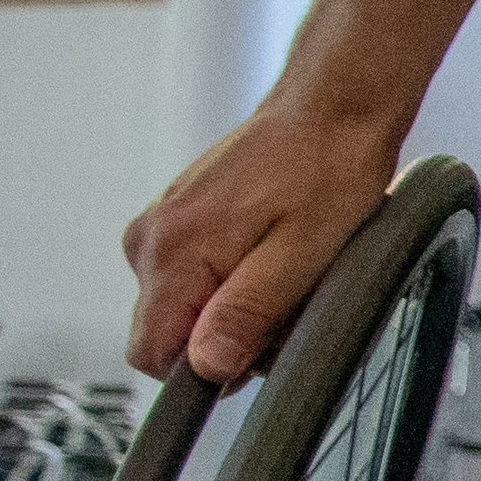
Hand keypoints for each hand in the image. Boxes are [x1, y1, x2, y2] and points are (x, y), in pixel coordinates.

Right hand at [122, 99, 408, 384]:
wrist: (330, 111)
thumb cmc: (327, 171)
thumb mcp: (302, 255)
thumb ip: (248, 314)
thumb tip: (206, 366)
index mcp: (171, 252)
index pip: (151, 353)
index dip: (205, 369)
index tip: (257, 348)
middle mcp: (150, 239)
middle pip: (171, 333)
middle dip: (230, 337)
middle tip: (291, 302)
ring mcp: (161, 227)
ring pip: (189, 307)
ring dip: (239, 308)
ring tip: (291, 271)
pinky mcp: (180, 220)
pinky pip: (198, 277)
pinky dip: (238, 280)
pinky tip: (277, 253)